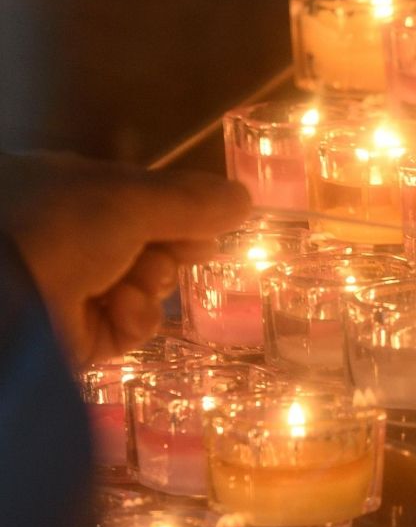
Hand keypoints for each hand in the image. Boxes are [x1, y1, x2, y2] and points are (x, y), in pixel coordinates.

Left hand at [0, 153, 250, 364]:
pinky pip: (129, 327)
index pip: (143, 200)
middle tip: (177, 251)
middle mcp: (73, 237)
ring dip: (151, 285)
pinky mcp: (78, 337)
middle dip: (169, 251)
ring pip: (146, 289)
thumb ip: (190, 201)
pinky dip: (134, 318)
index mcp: (74, 190)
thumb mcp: (130, 199)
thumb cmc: (59, 225)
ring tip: (132, 283)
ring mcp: (74, 288)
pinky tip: (120, 308)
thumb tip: (244, 198)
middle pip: (152, 246)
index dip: (181, 212)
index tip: (212, 224)